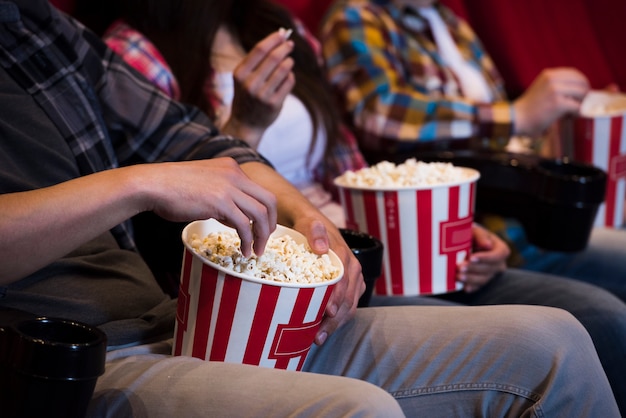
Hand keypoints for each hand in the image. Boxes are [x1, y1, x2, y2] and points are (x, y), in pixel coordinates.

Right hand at [145, 158, 276, 256]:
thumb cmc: (172, 188)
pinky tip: (244, 250)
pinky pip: (245, 225)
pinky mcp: (221, 202)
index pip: (260, 190)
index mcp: (231, 168)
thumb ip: (223, 198)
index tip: (263, 228)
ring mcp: (229, 187)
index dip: (266, 211)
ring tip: (257, 251)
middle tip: (266, 240)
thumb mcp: (205, 186)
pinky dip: (248, 240)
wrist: (152, 184)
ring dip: (262, 236)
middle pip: (269, 200)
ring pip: (261, 213)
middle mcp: (235, 174)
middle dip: (271, 223)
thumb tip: (234, 219)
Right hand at [222, 30, 295, 146]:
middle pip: (273, 58)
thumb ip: (257, 60)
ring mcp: (262, 95)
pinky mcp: (274, 104)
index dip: (273, 39)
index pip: (259, 50)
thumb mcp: (243, 77)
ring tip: (289, 61)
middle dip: (284, 48)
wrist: (245, 123)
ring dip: (289, 62)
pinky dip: (290, 76)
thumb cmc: (247, 94)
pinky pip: (288, 82)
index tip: (282, 34)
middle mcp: (250, 84)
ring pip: (284, 69)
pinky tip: (287, 77)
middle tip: (290, 44)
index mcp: (240, 73)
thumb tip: (279, 38)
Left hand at [291, 217, 364, 344]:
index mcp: (344, 255)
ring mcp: (351, 279)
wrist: (308, 223)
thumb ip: (314, 231)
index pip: (344, 280)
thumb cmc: (306, 224)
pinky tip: (322, 331)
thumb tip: (323, 247)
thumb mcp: (307, 222)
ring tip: (318, 339)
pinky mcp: (347, 287)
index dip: (338, 297)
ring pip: (349, 306)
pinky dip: (336, 321)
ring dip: (335, 324)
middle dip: (335, 319)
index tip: (328, 312)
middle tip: (318, 336)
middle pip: (348, 298)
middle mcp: (352, 269)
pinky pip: (346, 307)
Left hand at [456, 224, 508, 292]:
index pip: (498, 255)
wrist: (463, 242)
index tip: (471, 258)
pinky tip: (463, 287)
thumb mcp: (476, 230)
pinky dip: (470, 287)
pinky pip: (477, 287)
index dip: (485, 258)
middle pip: (489, 269)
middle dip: (473, 268)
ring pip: (483, 280)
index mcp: (501, 250)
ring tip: (457, 276)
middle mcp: (498, 264)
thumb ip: (481, 236)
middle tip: (459, 267)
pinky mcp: (481, 282)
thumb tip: (487, 245)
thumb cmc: (471, 234)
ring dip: (470, 279)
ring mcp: (490, 274)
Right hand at [513, 67, 589, 136]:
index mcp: (549, 74)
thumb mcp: (541, 88)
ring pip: (582, 93)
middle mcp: (552, 79)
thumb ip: (556, 84)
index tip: (581, 93)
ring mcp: (555, 90)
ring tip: (573, 111)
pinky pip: (577, 106)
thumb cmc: (529, 108)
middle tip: (579, 103)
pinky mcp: (558, 103)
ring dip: (581, 103)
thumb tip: (578, 89)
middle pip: (581, 82)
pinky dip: (577, 113)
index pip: (575, 73)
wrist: (517, 118)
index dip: (581, 84)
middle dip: (584, 94)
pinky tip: (570, 116)